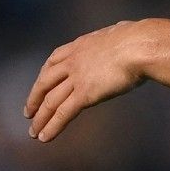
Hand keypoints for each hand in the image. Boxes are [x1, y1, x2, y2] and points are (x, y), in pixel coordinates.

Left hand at [24, 20, 157, 141]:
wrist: (140, 46)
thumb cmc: (141, 39)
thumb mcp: (122, 33)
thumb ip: (118, 37)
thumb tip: (126, 33)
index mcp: (81, 45)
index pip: (54, 60)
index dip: (44, 75)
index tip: (40, 84)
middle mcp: (73, 61)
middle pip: (45, 82)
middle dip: (34, 98)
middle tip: (28, 112)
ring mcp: (76, 78)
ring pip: (50, 101)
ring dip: (40, 118)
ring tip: (34, 132)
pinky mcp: (85, 94)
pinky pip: (63, 113)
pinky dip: (52, 126)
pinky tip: (45, 137)